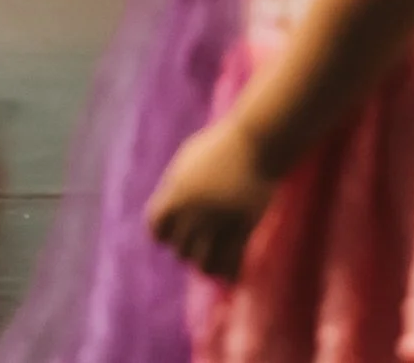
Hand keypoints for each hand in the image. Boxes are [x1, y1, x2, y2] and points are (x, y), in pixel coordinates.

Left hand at [147, 119, 278, 281]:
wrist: (256, 141)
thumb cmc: (222, 145)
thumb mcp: (188, 160)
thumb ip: (175, 186)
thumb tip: (169, 206)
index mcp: (175, 194)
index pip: (157, 229)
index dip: (165, 232)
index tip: (174, 231)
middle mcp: (193, 213)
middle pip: (180, 248)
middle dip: (188, 247)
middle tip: (201, 243)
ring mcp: (218, 223)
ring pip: (203, 263)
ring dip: (206, 264)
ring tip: (214, 262)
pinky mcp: (243, 229)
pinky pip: (231, 263)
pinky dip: (229, 272)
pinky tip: (233, 273)